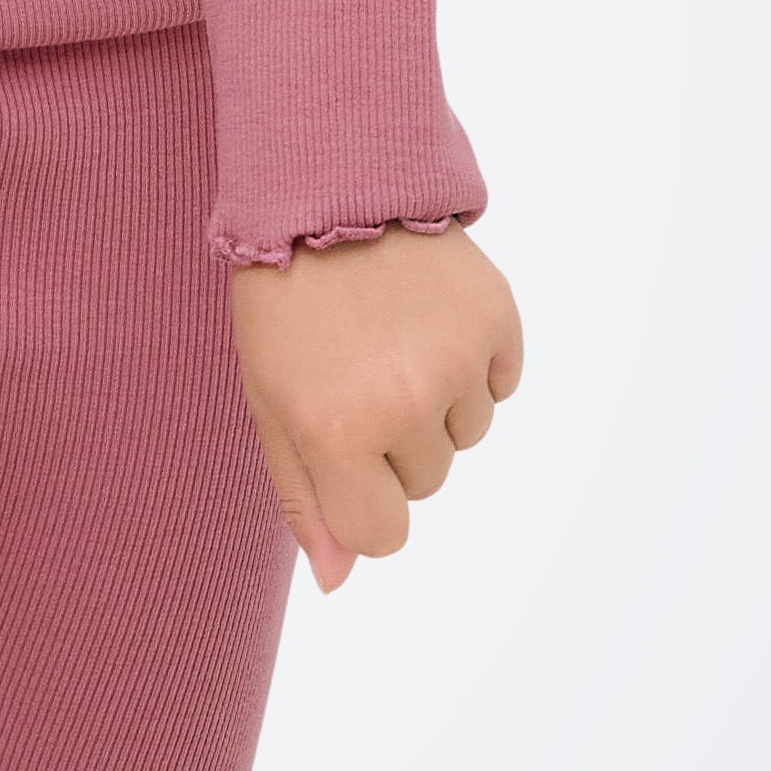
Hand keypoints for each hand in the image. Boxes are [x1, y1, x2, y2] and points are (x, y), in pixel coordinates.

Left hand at [229, 223, 522, 595]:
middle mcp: (405, 404)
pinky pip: (501, 383)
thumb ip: (305, 496)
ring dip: (436, 402)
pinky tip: (428, 318)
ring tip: (391, 338)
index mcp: (338, 433)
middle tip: (357, 371)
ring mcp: (457, 359)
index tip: (345, 455)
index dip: (365, 502)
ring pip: (467, 435)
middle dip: (394, 444)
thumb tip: (340, 581)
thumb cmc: (284, 305)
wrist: (327, 189)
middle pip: (427, 484)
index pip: (386, 535)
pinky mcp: (498, 319)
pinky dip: (474, 363)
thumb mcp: (269, 401)